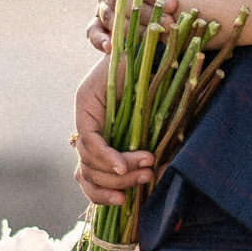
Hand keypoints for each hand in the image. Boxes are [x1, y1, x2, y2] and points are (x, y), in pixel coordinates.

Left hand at [72, 60, 157, 204]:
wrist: (161, 49)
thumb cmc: (167, 88)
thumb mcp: (161, 130)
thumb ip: (155, 154)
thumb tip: (158, 184)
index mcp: (103, 136)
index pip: (89, 174)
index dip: (101, 194)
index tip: (126, 202)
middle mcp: (88, 125)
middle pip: (86, 172)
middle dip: (118, 184)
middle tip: (147, 178)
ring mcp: (84, 113)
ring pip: (88, 159)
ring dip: (119, 171)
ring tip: (147, 166)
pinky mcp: (86, 101)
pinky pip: (91, 140)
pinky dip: (108, 156)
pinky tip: (125, 165)